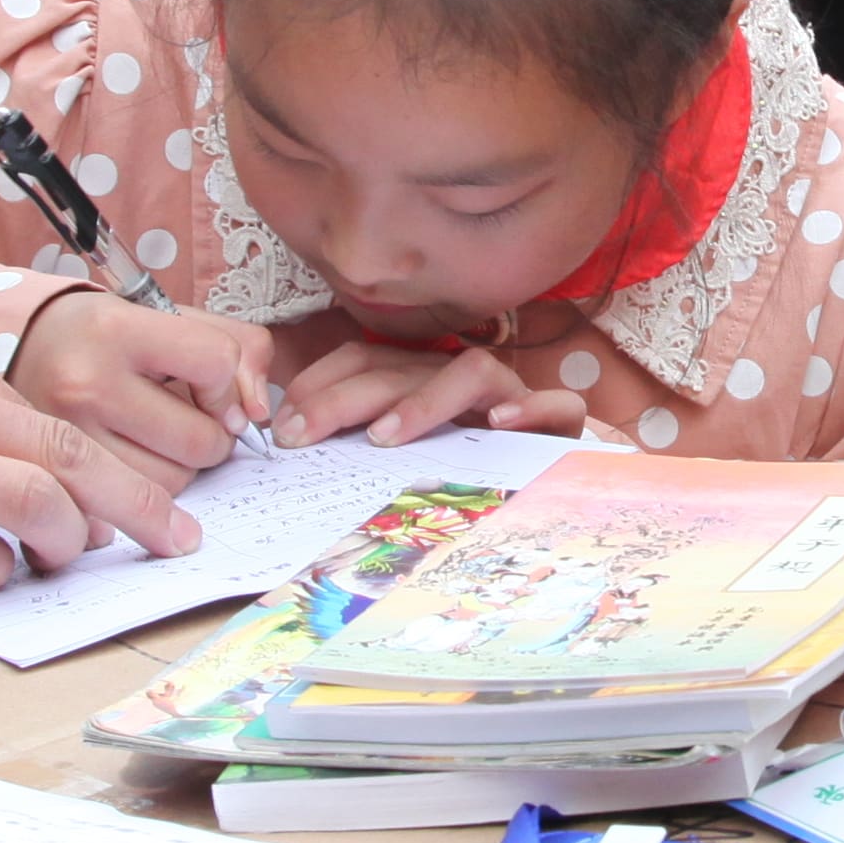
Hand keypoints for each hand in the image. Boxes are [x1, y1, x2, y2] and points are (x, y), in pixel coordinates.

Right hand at [14, 291, 286, 479]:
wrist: (10, 355)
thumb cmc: (99, 336)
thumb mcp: (163, 318)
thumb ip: (234, 348)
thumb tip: (258, 415)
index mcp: (113, 330)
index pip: (216, 362)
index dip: (225, 380)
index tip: (206, 383)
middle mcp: (84, 385)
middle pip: (201, 441)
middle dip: (208, 435)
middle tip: (182, 418)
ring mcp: (64, 440)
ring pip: (173, 484)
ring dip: (178, 468)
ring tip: (149, 438)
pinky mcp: (54, 483)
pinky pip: (131, 513)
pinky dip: (141, 496)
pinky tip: (125, 465)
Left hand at [268, 333, 592, 448]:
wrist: (554, 483)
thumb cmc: (465, 474)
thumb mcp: (401, 458)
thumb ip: (359, 442)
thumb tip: (292, 443)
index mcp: (421, 380)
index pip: (364, 359)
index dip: (320, 384)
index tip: (283, 426)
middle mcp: (461, 379)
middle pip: (401, 369)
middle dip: (344, 400)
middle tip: (304, 437)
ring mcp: (512, 395)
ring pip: (472, 372)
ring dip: (423, 400)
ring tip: (385, 438)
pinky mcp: (559, 421)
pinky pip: (555, 405)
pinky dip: (531, 408)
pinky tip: (500, 425)